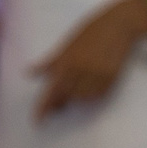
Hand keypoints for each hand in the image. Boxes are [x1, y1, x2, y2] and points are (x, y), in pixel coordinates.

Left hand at [33, 0, 146, 117]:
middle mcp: (80, 70)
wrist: (118, 25)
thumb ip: (50, 62)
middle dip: (58, 105)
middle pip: (65, 96)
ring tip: (71, 96)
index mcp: (65, 61)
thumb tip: (29, 73)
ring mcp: (96, 75)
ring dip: (75, 100)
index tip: (37, 122)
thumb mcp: (66, 45)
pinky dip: (90, 97)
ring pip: (82, 98)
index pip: (51, 90)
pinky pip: (98, 95)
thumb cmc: (91, 31)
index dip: (43, 108)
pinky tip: (87, 91)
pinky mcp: (111, 78)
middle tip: (54, 110)